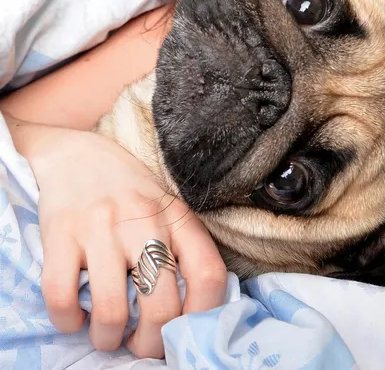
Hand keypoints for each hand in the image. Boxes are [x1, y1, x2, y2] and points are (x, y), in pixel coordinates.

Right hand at [14, 121, 226, 358]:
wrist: (78, 154)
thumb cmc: (128, 189)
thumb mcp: (166, 208)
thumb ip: (181, 248)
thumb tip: (188, 312)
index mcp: (176, 216)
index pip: (208, 274)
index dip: (202, 317)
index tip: (184, 332)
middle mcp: (143, 220)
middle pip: (162, 306)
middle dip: (151, 343)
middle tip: (140, 345)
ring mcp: (101, 226)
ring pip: (112, 311)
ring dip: (108, 339)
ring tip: (107, 334)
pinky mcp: (61, 233)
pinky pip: (63, 298)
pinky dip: (67, 321)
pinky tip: (74, 316)